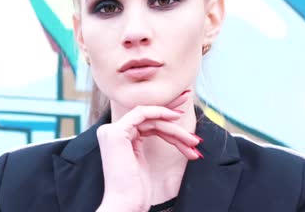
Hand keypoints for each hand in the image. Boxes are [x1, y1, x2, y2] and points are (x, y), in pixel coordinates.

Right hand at [96, 90, 201, 211]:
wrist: (126, 204)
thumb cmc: (136, 189)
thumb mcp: (144, 159)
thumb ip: (150, 138)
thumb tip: (170, 125)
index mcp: (116, 138)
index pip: (143, 120)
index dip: (164, 113)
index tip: (182, 109)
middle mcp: (111, 132)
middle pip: (147, 117)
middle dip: (171, 112)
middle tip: (189, 102)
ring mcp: (111, 131)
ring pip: (149, 118)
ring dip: (175, 128)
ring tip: (193, 142)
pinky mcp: (116, 133)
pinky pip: (141, 114)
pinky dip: (160, 112)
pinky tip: (176, 118)